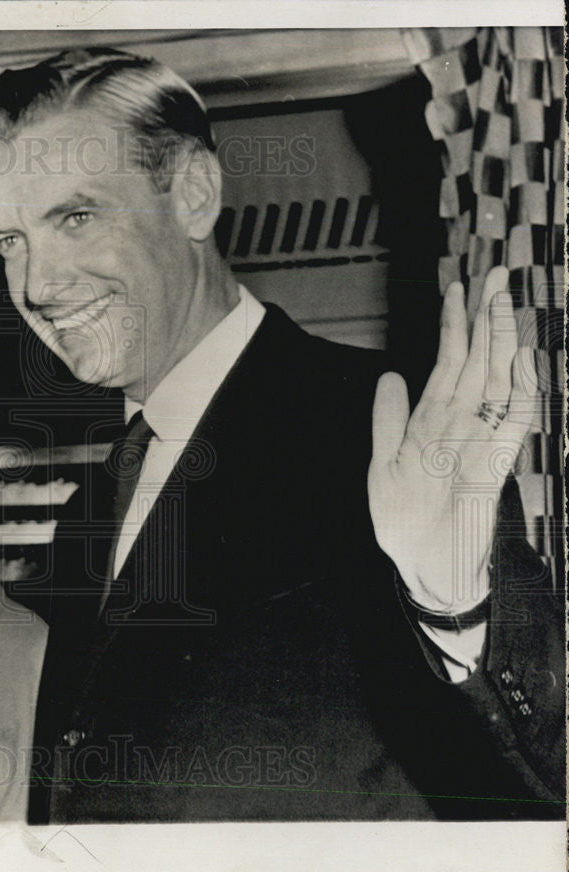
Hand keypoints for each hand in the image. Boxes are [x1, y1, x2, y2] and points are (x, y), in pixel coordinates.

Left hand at [368, 266, 537, 612]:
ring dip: (501, 340)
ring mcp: (481, 441)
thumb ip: (388, 421)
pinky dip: (520, 391)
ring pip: (497, 380)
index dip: (454, 327)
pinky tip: (522, 359)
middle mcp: (462, 425)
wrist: (424, 566)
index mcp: (434, 423)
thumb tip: (390, 375)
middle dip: (485, 317)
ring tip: (502, 298)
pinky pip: (514, 422)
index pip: (449, 364)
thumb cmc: (405, 521)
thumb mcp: (383, 465)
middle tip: (492, 271)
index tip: (458, 288)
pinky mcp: (495, 465)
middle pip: (478, 361)